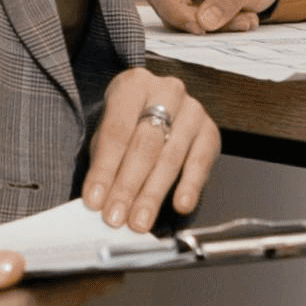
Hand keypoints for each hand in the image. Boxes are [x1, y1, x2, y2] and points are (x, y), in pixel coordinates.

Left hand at [78, 65, 222, 230]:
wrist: (156, 105)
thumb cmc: (127, 123)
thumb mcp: (107, 133)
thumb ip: (103, 162)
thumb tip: (98, 200)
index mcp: (133, 85)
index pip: (116, 131)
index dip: (105, 169)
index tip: (95, 200)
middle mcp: (167, 91)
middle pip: (145, 146)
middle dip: (128, 186)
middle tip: (116, 217)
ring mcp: (193, 110)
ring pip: (171, 157)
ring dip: (153, 194)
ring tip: (139, 220)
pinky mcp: (210, 130)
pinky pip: (200, 162)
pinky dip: (190, 186)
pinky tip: (180, 205)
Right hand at [142, 0, 285, 33]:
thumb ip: (227, 1)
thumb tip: (203, 22)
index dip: (173, 10)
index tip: (199, 28)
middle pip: (163, 3)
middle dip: (196, 20)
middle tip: (233, 22)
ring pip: (175, 16)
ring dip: (208, 25)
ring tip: (243, 18)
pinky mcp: (180, 0)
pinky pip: (186, 21)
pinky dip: (211, 26)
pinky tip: (237, 18)